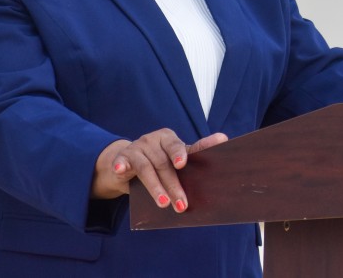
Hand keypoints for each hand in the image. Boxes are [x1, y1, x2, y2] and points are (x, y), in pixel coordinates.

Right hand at [91, 130, 227, 212]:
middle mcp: (153, 140)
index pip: (177, 146)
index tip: (182, 163)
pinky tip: (121, 172)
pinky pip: (122, 162)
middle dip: (174, 186)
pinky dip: (121, 166)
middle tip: (182, 205)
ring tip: (164, 203)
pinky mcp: (122, 157)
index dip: (179, 153)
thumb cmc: (159, 162)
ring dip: (155, 187)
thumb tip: (221, 150)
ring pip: (146, 168)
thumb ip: (195, 156)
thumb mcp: (175, 160)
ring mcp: (136, 147)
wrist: (127, 162)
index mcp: (168, 138)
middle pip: (164, 164)